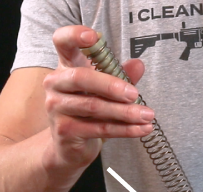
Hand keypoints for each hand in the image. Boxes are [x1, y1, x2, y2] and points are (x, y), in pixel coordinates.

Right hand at [44, 26, 154, 167]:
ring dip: (125, 112)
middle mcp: (55, 84)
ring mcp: (56, 108)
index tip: (92, 37)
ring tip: (147, 115)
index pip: (62, 42)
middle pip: (81, 78)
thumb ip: (120, 75)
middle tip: (134, 94)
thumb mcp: (105, 89)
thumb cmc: (88, 110)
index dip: (74, 35)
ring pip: (94, 106)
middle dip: (111, 86)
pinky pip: (99, 128)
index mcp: (66, 65)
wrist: (70, 145)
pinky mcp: (65, 131)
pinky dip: (124, 129)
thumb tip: (138, 64)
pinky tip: (142, 129)